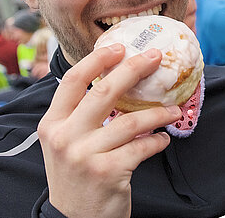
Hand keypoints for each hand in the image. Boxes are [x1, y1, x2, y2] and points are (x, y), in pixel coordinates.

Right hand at [39, 44, 182, 217]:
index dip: (97, 59)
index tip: (120, 47)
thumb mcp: (64, 143)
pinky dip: (157, 140)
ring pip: (131, 121)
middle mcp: (65, 137)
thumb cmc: (75, 176)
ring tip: (172, 110)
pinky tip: (162, 138)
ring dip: (158, 113)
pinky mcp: (108, 172)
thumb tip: (112, 79)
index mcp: (52, 124)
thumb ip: (78, 115)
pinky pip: (142, 147)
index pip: (73, 81)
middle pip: (104, 92)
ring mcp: (85, 155)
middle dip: (134, 69)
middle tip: (154, 58)